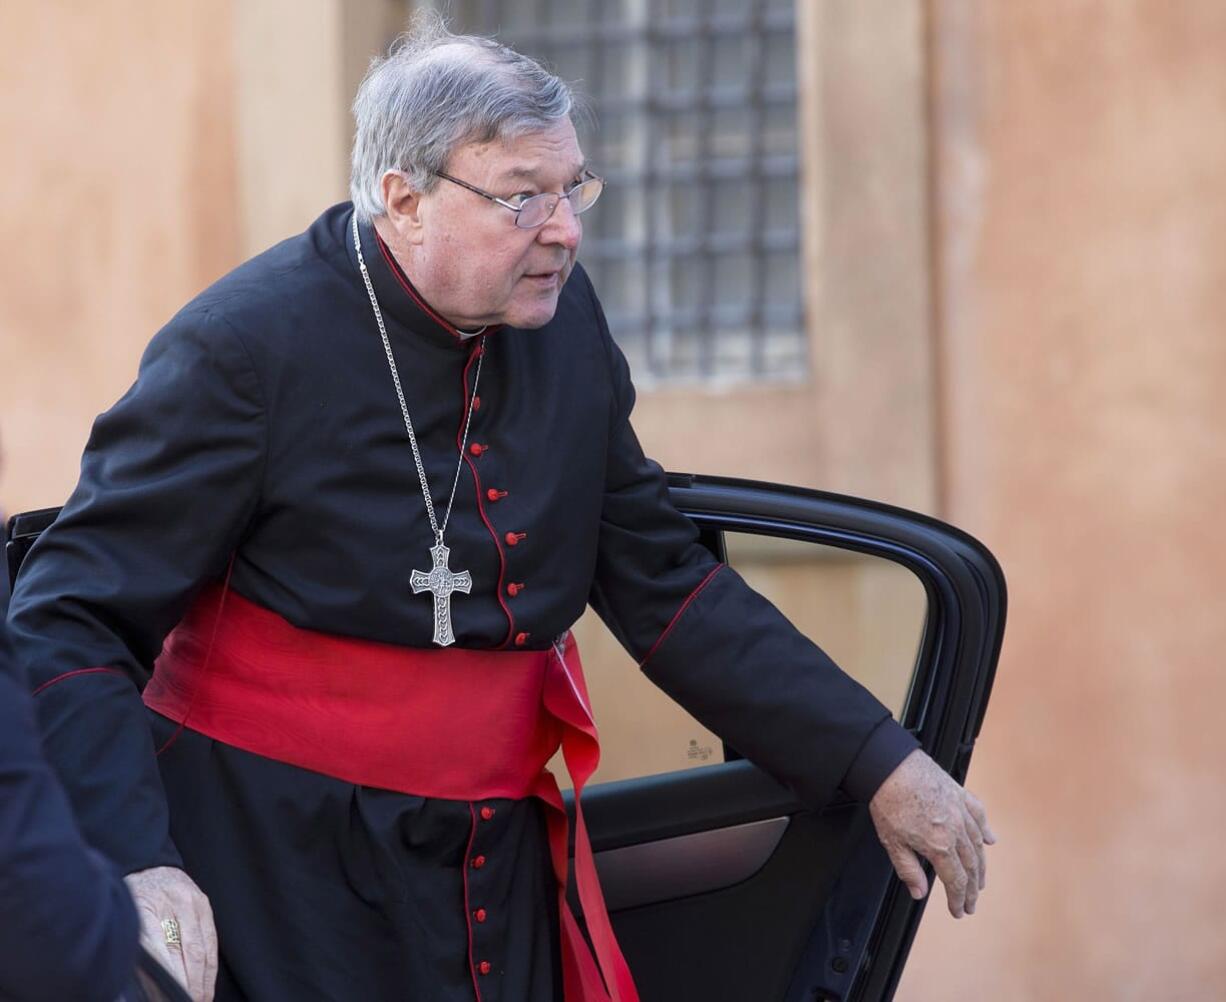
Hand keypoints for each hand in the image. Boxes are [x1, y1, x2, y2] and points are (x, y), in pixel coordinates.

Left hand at [125, 866, 217, 1000]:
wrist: (149, 866)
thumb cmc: (131, 898)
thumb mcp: (123, 921)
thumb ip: (136, 951)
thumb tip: (144, 987)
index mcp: (145, 909)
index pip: (160, 950)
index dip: (169, 977)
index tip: (168, 997)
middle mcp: (171, 904)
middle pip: (184, 952)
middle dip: (187, 984)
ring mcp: (191, 902)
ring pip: (201, 949)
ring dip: (202, 980)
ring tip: (200, 1000)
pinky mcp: (205, 904)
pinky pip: (211, 941)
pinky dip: (210, 966)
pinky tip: (206, 983)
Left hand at [868, 750, 996, 917]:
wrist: (890, 766)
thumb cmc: (889, 801)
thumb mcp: (892, 842)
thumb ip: (908, 870)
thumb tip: (919, 893)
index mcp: (939, 845)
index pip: (956, 881)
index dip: (959, 900)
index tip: (960, 911)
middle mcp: (956, 830)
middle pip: (971, 867)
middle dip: (973, 889)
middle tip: (972, 903)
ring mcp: (961, 811)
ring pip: (978, 844)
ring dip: (981, 866)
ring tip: (980, 880)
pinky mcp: (960, 794)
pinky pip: (979, 814)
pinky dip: (985, 829)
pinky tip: (989, 840)